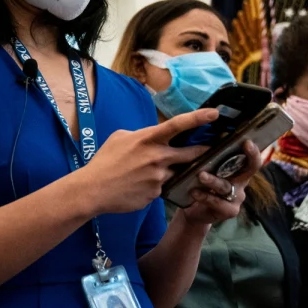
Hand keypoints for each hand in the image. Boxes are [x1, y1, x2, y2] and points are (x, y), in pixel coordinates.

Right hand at [75, 110, 213, 214]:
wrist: (93, 190)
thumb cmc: (104, 161)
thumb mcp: (120, 138)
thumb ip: (141, 135)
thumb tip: (151, 136)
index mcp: (148, 139)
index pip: (178, 125)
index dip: (198, 118)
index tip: (214, 113)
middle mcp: (158, 157)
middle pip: (191, 153)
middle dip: (203, 151)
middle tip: (210, 149)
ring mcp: (159, 177)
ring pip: (176, 172)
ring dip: (172, 171)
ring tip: (149, 172)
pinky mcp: (156, 194)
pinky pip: (162, 187)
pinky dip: (155, 185)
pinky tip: (138, 186)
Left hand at [179, 141, 262, 226]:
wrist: (193, 212)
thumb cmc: (199, 186)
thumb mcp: (204, 169)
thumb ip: (209, 158)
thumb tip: (209, 140)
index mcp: (237, 170)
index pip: (250, 157)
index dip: (253, 150)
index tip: (247, 141)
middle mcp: (241, 182)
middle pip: (251, 168)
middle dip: (250, 156)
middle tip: (244, 146)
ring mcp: (237, 197)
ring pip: (226, 186)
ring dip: (213, 180)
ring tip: (201, 176)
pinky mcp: (231, 210)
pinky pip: (218, 202)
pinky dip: (205, 196)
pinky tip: (194, 192)